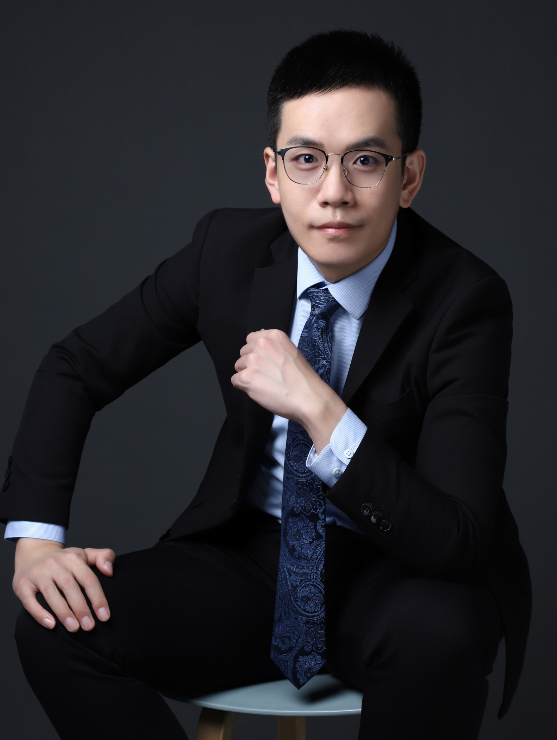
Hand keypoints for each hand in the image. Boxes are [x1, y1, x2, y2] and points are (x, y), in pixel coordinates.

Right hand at [13, 538, 114, 630]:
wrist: (32, 555)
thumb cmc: (64, 561)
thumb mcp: (84, 554)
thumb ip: (104, 557)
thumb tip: (110, 571)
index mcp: (72, 558)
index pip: (88, 579)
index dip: (97, 598)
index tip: (105, 616)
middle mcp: (54, 564)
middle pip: (70, 587)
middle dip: (81, 609)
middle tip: (89, 627)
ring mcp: (37, 573)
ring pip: (51, 594)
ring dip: (63, 613)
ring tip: (74, 628)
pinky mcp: (22, 584)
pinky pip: (30, 600)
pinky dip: (39, 613)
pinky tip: (51, 625)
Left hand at [231, 329, 346, 452]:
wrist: (309, 399)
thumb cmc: (303, 380)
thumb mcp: (291, 352)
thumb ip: (274, 346)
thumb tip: (259, 340)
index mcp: (274, 336)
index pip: (252, 339)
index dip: (257, 353)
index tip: (266, 362)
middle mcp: (261, 344)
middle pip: (243, 353)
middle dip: (251, 364)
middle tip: (268, 375)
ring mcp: (252, 360)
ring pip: (239, 367)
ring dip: (248, 375)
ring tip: (267, 384)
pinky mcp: (246, 377)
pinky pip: (235, 381)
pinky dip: (244, 387)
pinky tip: (260, 390)